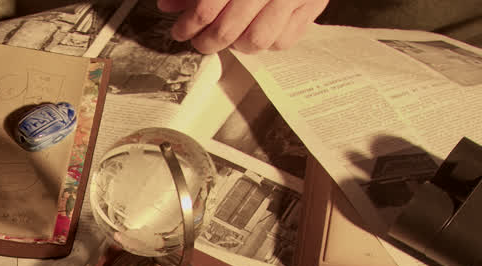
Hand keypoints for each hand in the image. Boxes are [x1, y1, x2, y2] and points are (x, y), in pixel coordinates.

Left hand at [158, 0, 327, 53]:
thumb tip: (168, 6)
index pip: (206, 9)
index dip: (188, 25)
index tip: (181, 31)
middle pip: (228, 30)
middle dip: (208, 42)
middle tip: (201, 41)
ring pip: (257, 41)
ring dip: (238, 44)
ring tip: (231, 36)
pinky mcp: (313, 5)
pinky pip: (284, 40)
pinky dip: (268, 42)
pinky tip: (259, 29)